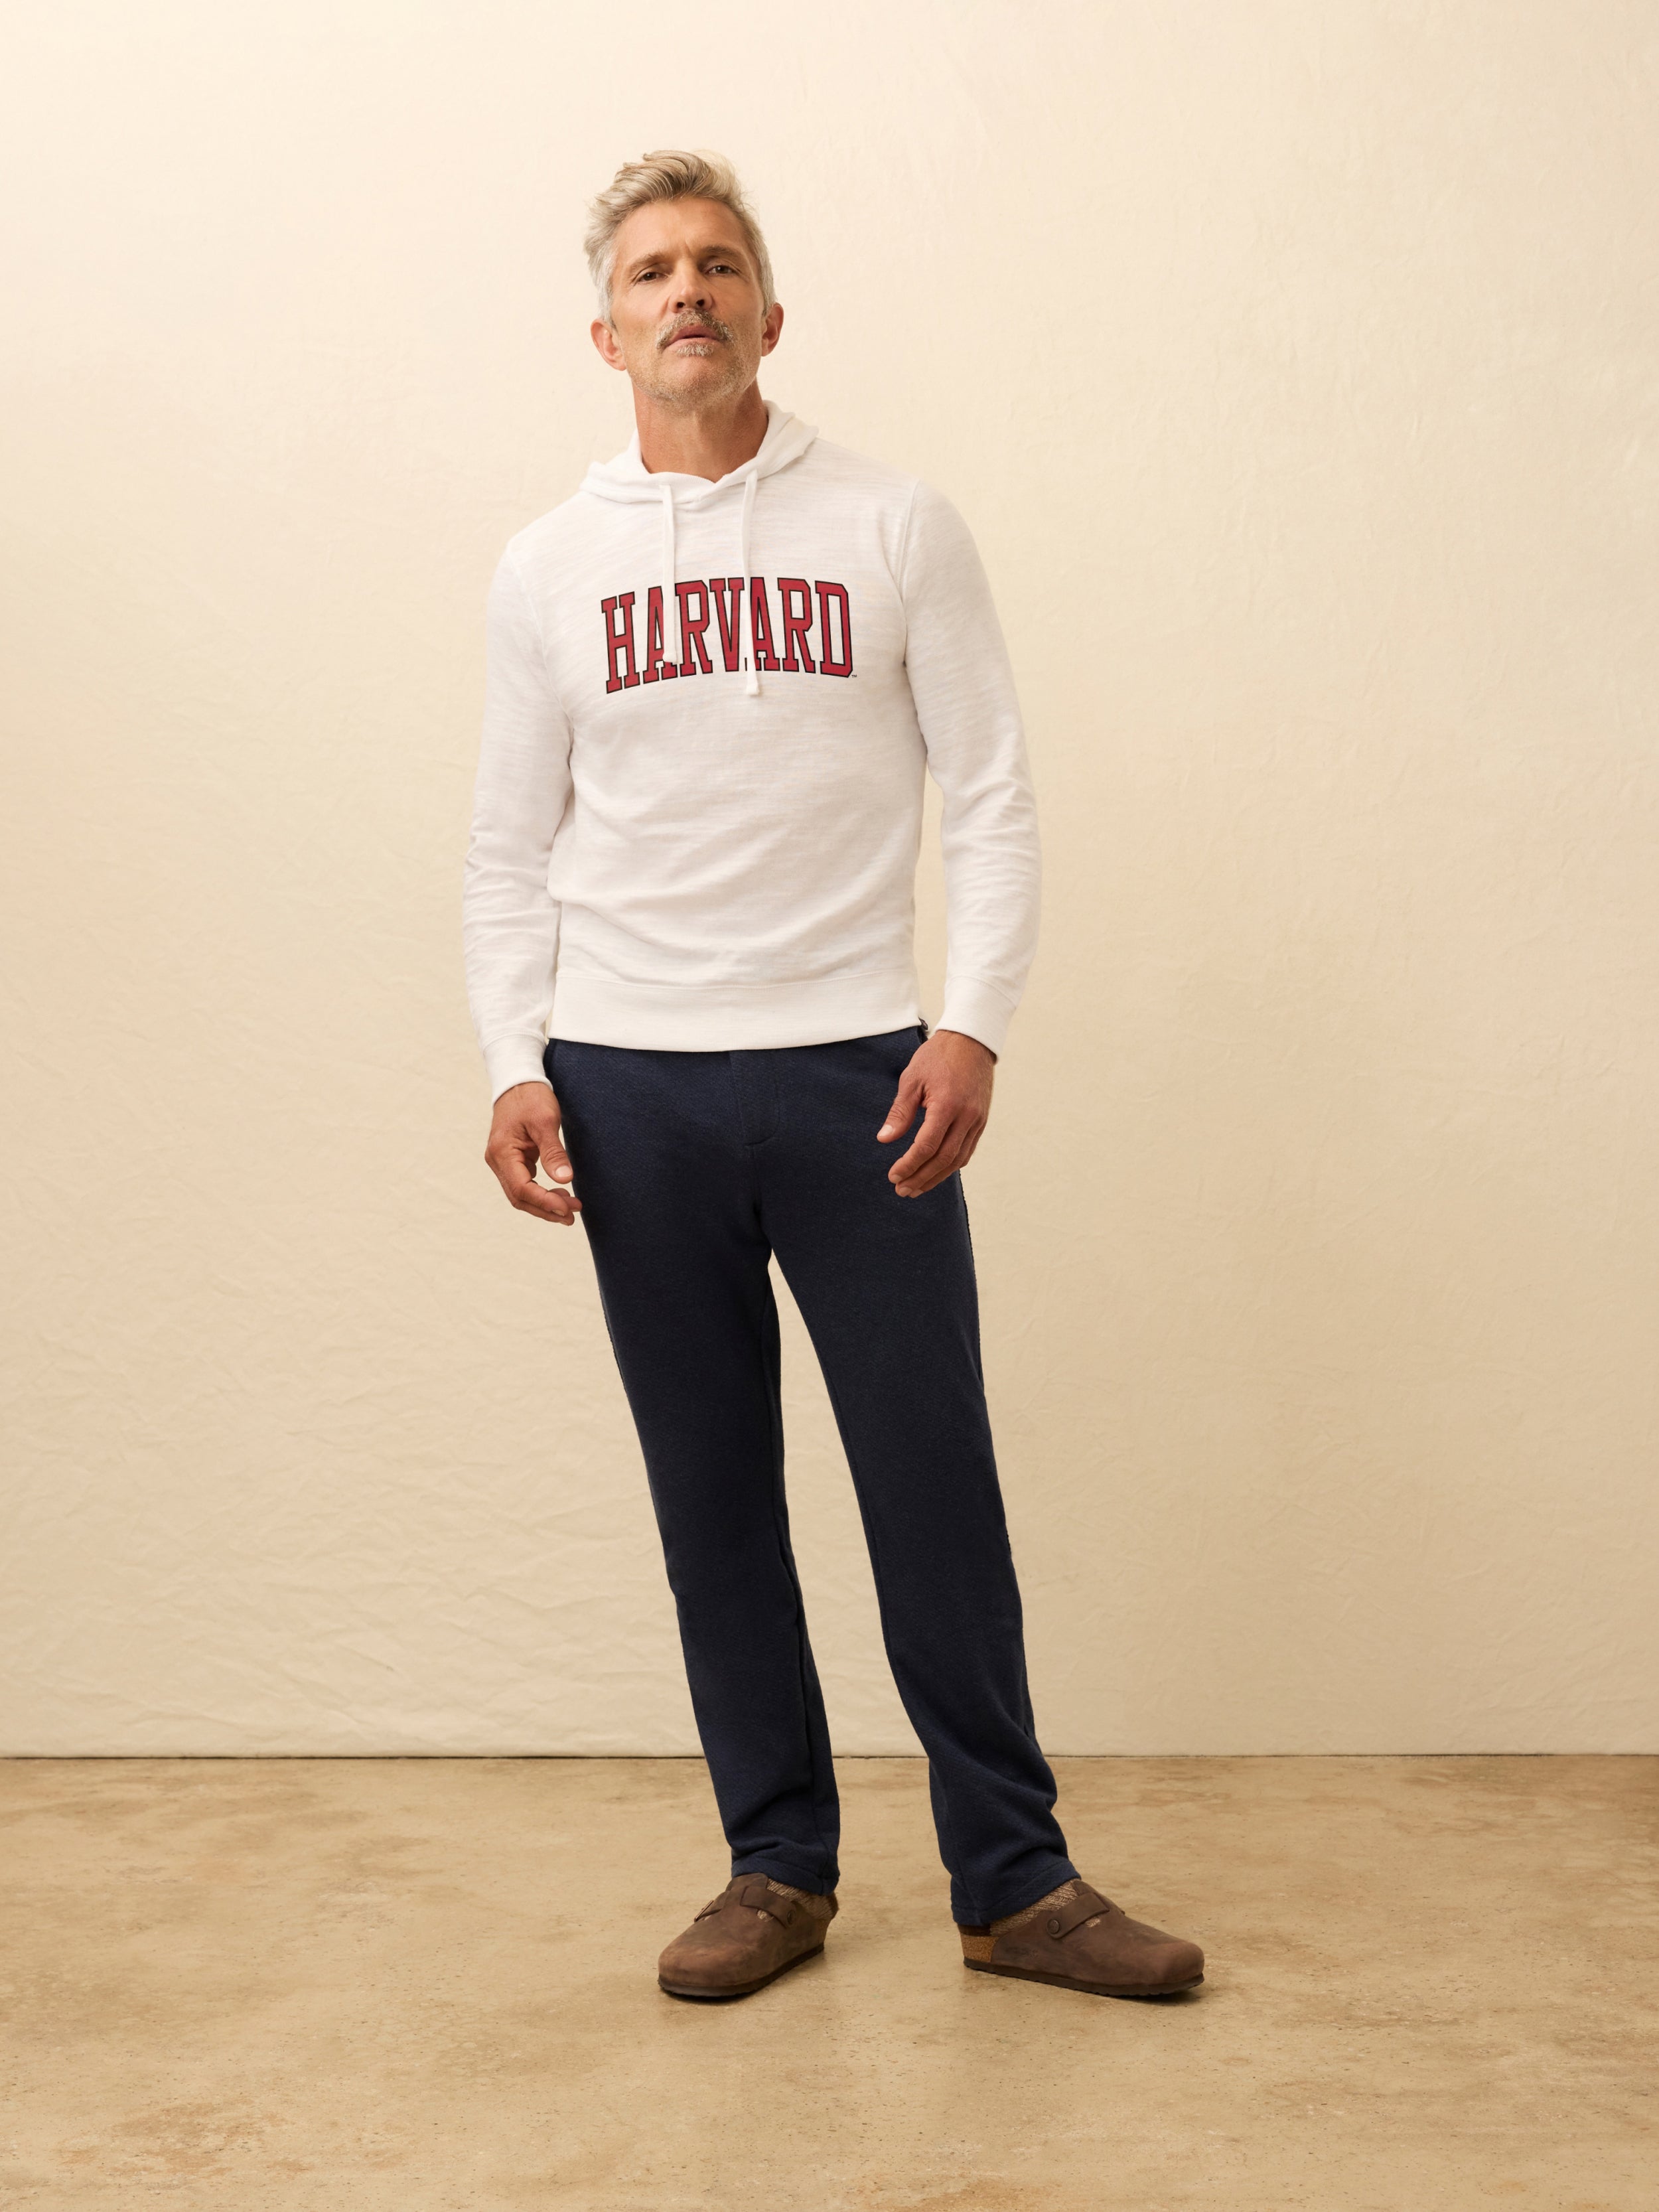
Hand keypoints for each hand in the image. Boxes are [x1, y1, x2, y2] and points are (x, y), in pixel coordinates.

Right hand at [484, 1082, 581, 1224]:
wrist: (518, 1081)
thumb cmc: (531, 1097)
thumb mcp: (545, 1121)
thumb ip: (554, 1152)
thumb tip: (565, 1179)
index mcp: (502, 1152)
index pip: (521, 1188)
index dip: (545, 1202)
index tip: (568, 1208)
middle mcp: (497, 1160)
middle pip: (519, 1197)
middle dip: (546, 1209)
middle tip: (573, 1215)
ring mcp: (502, 1161)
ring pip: (520, 1194)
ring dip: (544, 1204)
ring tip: (570, 1209)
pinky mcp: (510, 1159)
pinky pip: (523, 1184)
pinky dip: (540, 1193)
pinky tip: (559, 1195)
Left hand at [877, 1029, 995, 1196]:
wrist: (971, 1041)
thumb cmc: (937, 1057)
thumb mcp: (912, 1079)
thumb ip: (900, 1112)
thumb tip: (885, 1139)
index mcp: (947, 1105)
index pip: (926, 1146)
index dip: (909, 1165)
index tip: (893, 1176)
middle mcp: (967, 1117)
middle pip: (943, 1159)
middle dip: (921, 1178)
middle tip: (902, 1190)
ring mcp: (977, 1120)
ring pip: (958, 1159)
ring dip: (936, 1177)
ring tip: (916, 1188)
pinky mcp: (981, 1121)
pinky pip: (967, 1150)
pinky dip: (951, 1165)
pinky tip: (936, 1172)